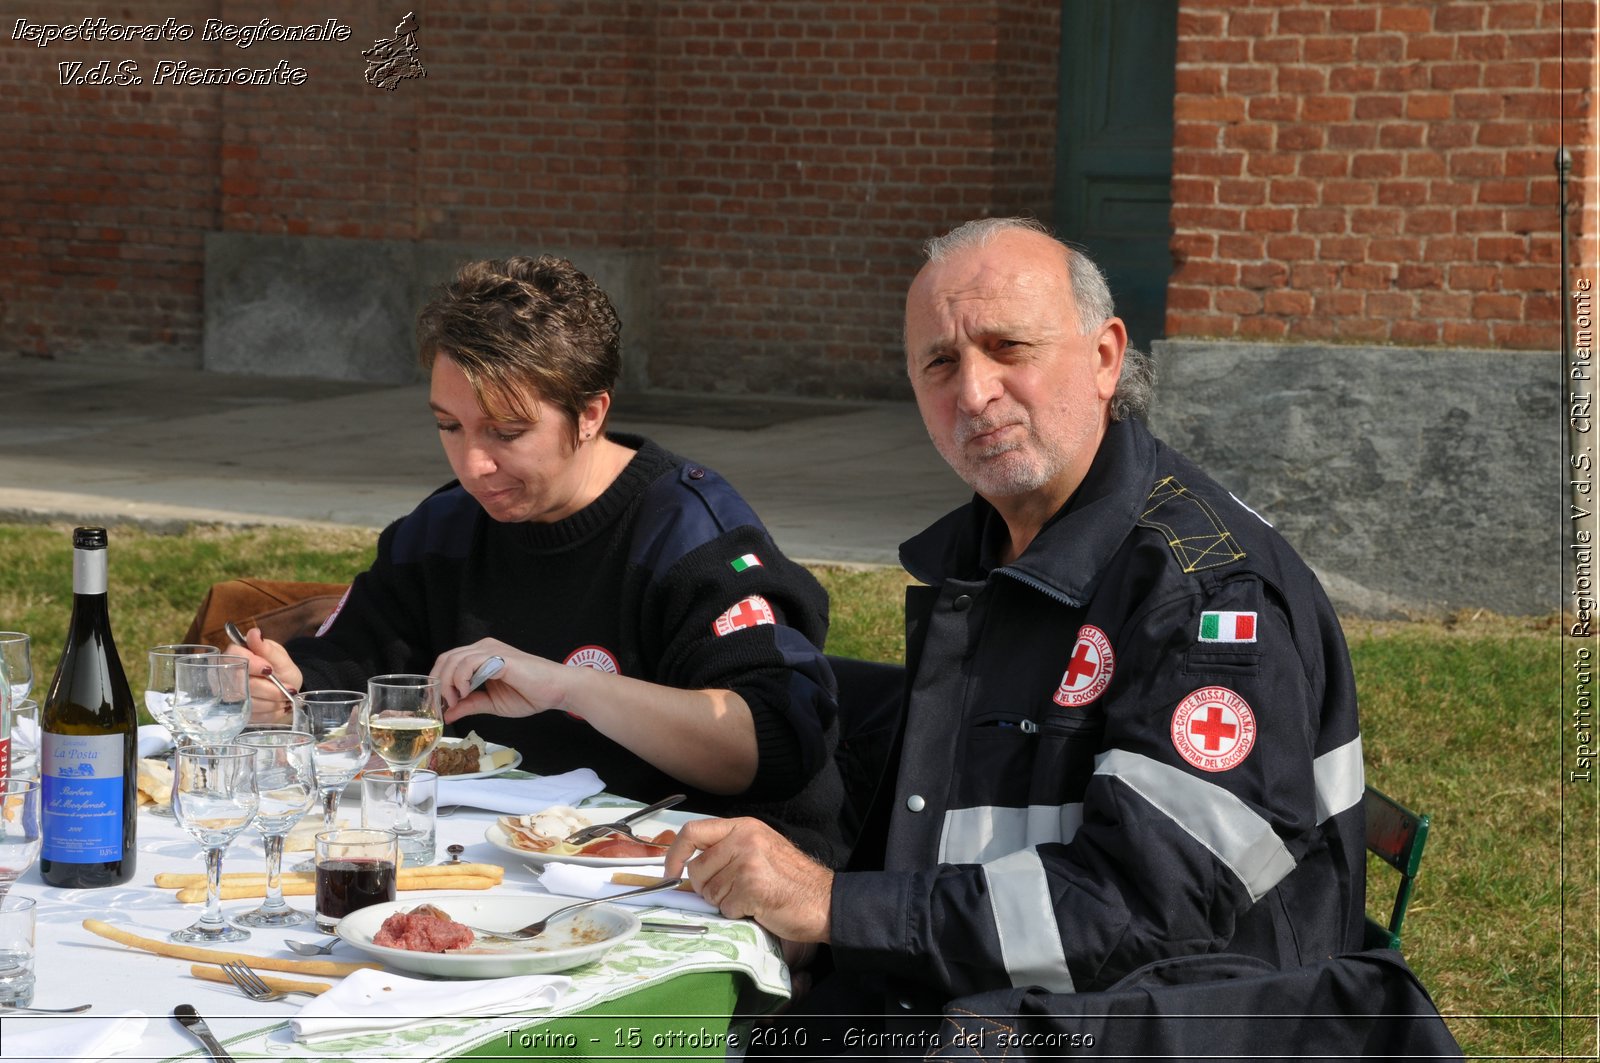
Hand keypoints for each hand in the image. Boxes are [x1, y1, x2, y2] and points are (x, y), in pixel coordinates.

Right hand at [224, 628, 300, 724]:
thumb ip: (267, 649)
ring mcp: (229, 694)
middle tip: (289, 689)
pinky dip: (270, 713)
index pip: (235, 657)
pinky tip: (279, 707)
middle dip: (269, 688)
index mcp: (237, 654)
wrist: (287, 689)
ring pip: (248, 702)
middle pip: (241, 683)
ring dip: (272, 702)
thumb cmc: (282, 670)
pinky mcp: (236, 711)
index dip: (253, 664)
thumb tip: (254, 633)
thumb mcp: (280, 657)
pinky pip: (252, 715)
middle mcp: (228, 674)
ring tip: (286, 697)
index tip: (270, 669)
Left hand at [431, 639, 567, 723]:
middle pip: (446, 658)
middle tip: (442, 704)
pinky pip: (469, 662)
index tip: (440, 704)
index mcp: (481, 656)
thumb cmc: (530, 694)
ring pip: (454, 659)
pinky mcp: (499, 657)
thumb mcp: (492, 703)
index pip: (449, 661)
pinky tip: (465, 692)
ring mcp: (491, 650)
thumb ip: (470, 704)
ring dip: (448, 683)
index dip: (439, 682)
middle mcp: (484, 648)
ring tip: (456, 700)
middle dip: (438, 683)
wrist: (557, 690)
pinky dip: (460, 679)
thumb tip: (449, 714)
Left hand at [663, 817, 832, 943]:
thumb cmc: (792, 879)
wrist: (824, 900)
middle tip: (732, 891)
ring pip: (709, 892)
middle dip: (707, 888)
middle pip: (696, 869)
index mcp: (744, 827)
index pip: (693, 831)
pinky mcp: (751, 888)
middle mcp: (744, 840)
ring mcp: (747, 863)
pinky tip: (758, 906)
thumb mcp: (760, 848)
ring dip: (725, 902)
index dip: (675, 854)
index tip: (670, 871)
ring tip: (751, 897)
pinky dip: (738, 913)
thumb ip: (727, 849)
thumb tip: (687, 867)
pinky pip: (725, 908)